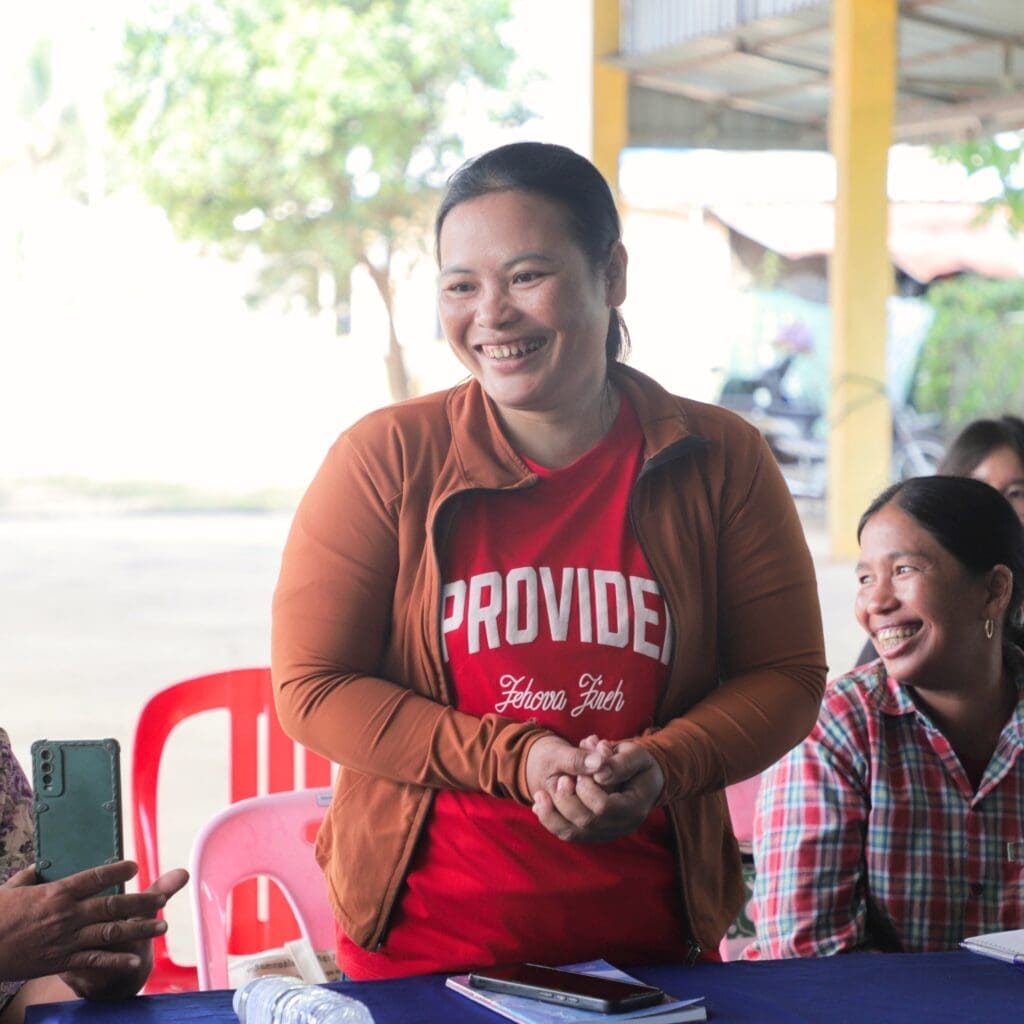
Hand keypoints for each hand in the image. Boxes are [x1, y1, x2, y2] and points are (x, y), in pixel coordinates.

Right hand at [0, 860, 186, 997]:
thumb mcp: (10, 889)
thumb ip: (30, 876)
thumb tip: (40, 866)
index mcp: (57, 892)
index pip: (96, 877)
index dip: (119, 870)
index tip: (135, 866)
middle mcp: (68, 914)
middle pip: (113, 904)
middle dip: (142, 902)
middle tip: (164, 900)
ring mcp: (66, 939)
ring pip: (111, 931)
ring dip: (140, 929)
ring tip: (162, 926)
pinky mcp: (60, 961)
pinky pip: (94, 960)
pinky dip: (116, 960)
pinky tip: (135, 958)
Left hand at [531, 740, 663, 842]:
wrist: (635, 774)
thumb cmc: (634, 761)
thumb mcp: (633, 753)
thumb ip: (618, 762)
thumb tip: (598, 770)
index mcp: (636, 806)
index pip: (605, 808)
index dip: (588, 790)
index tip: (581, 773)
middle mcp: (622, 826)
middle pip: (587, 823)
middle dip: (567, 800)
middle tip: (561, 779)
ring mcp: (607, 832)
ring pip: (573, 833)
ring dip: (552, 813)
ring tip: (540, 793)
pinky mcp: (593, 833)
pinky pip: (568, 833)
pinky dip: (551, 819)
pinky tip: (540, 804)